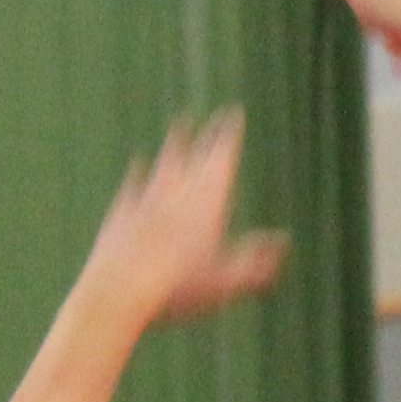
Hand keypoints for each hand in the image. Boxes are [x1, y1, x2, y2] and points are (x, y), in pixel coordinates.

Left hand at [76, 113, 288, 330]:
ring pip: (165, 164)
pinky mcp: (121, 212)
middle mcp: (177, 191)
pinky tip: (138, 164)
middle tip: (213, 115)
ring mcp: (146, 198)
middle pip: (194, 155)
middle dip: (207, 133)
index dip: (228, 134)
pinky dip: (139, 174)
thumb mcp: (225, 281)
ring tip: (180, 125)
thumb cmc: (178, 286)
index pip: (221, 158)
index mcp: (207, 200)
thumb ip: (254, 262)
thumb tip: (281, 243)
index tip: (233, 112)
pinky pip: (133, 184)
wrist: (119, 288)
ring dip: (174, 144)